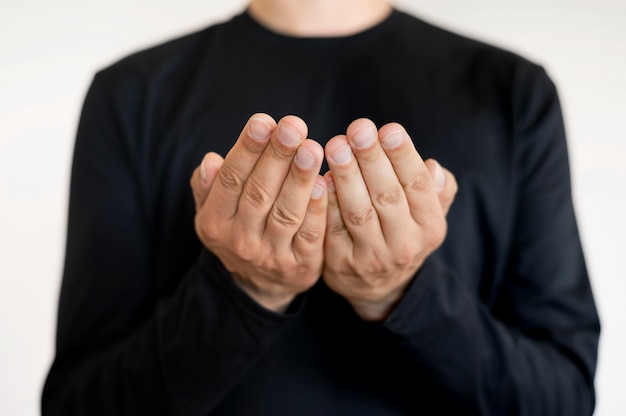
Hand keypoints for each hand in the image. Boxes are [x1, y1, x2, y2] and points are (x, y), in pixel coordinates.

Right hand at [190, 114, 327, 312]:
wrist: (260, 286)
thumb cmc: (239, 232)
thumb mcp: (214, 213)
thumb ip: (209, 187)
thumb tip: (210, 161)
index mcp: (216, 222)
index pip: (231, 179)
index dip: (247, 149)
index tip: (263, 121)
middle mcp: (240, 240)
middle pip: (259, 192)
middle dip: (277, 156)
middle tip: (293, 125)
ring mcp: (271, 255)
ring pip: (286, 213)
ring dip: (299, 178)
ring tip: (312, 147)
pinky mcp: (300, 265)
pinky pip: (310, 235)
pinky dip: (317, 209)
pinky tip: (326, 183)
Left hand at [323, 119, 456, 320]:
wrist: (379, 287)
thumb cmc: (403, 233)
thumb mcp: (428, 215)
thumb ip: (437, 190)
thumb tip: (433, 167)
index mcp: (429, 226)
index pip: (417, 185)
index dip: (403, 156)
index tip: (388, 129)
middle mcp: (404, 244)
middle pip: (387, 196)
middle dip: (371, 160)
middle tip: (358, 129)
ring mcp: (372, 257)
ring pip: (359, 212)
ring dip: (347, 176)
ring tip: (335, 145)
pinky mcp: (342, 264)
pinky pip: (333, 229)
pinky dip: (327, 202)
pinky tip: (320, 178)